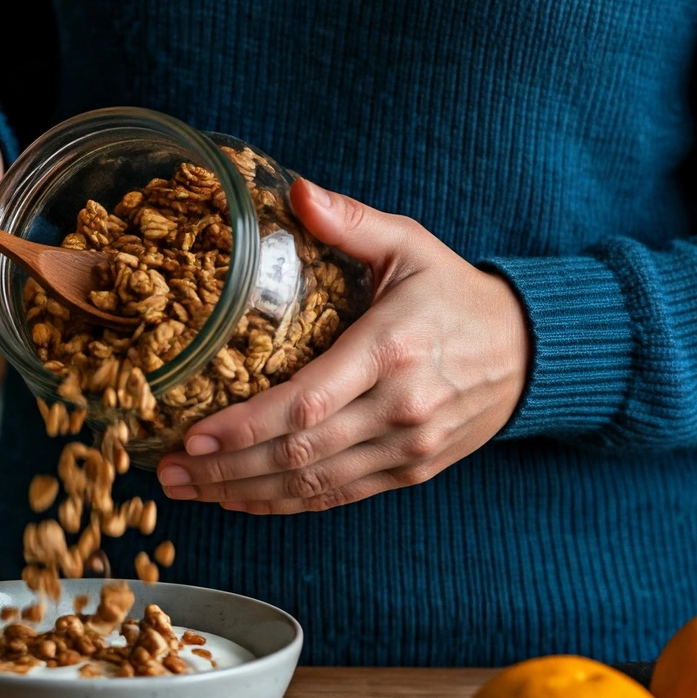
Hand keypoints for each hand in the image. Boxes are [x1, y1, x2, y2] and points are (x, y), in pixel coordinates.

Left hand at [155, 179, 529, 512]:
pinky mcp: (410, 473)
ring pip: (313, 486)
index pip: (305, 405)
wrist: (528, 352)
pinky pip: (338, 498)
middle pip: (298, 455)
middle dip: (224, 468)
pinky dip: (286, 505)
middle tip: (168, 472)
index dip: (243, 429)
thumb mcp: (410, 245)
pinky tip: (241, 502)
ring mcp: (406, 449)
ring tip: (189, 491)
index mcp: (390, 350)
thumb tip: (296, 191)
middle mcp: (398, 409)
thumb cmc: (456, 295)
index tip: (191, 435)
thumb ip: (351, 221)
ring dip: (243, 494)